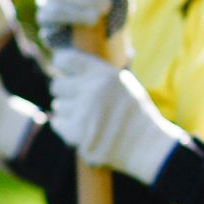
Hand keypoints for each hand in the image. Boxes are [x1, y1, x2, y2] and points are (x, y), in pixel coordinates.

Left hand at [49, 48, 179, 183]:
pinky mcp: (76, 132)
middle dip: (65, 92)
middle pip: (57, 85)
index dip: (61, 64)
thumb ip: (97, 74)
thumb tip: (66, 67)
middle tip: (78, 99)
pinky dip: (67, 127)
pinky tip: (82, 129)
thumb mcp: (123, 83)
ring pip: (58, 106)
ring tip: (87, 118)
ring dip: (68, 112)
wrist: (146, 144)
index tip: (63, 70)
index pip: (66, 59)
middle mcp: (91, 89)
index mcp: (103, 74)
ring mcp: (83, 111)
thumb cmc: (135, 113)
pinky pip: (58, 124)